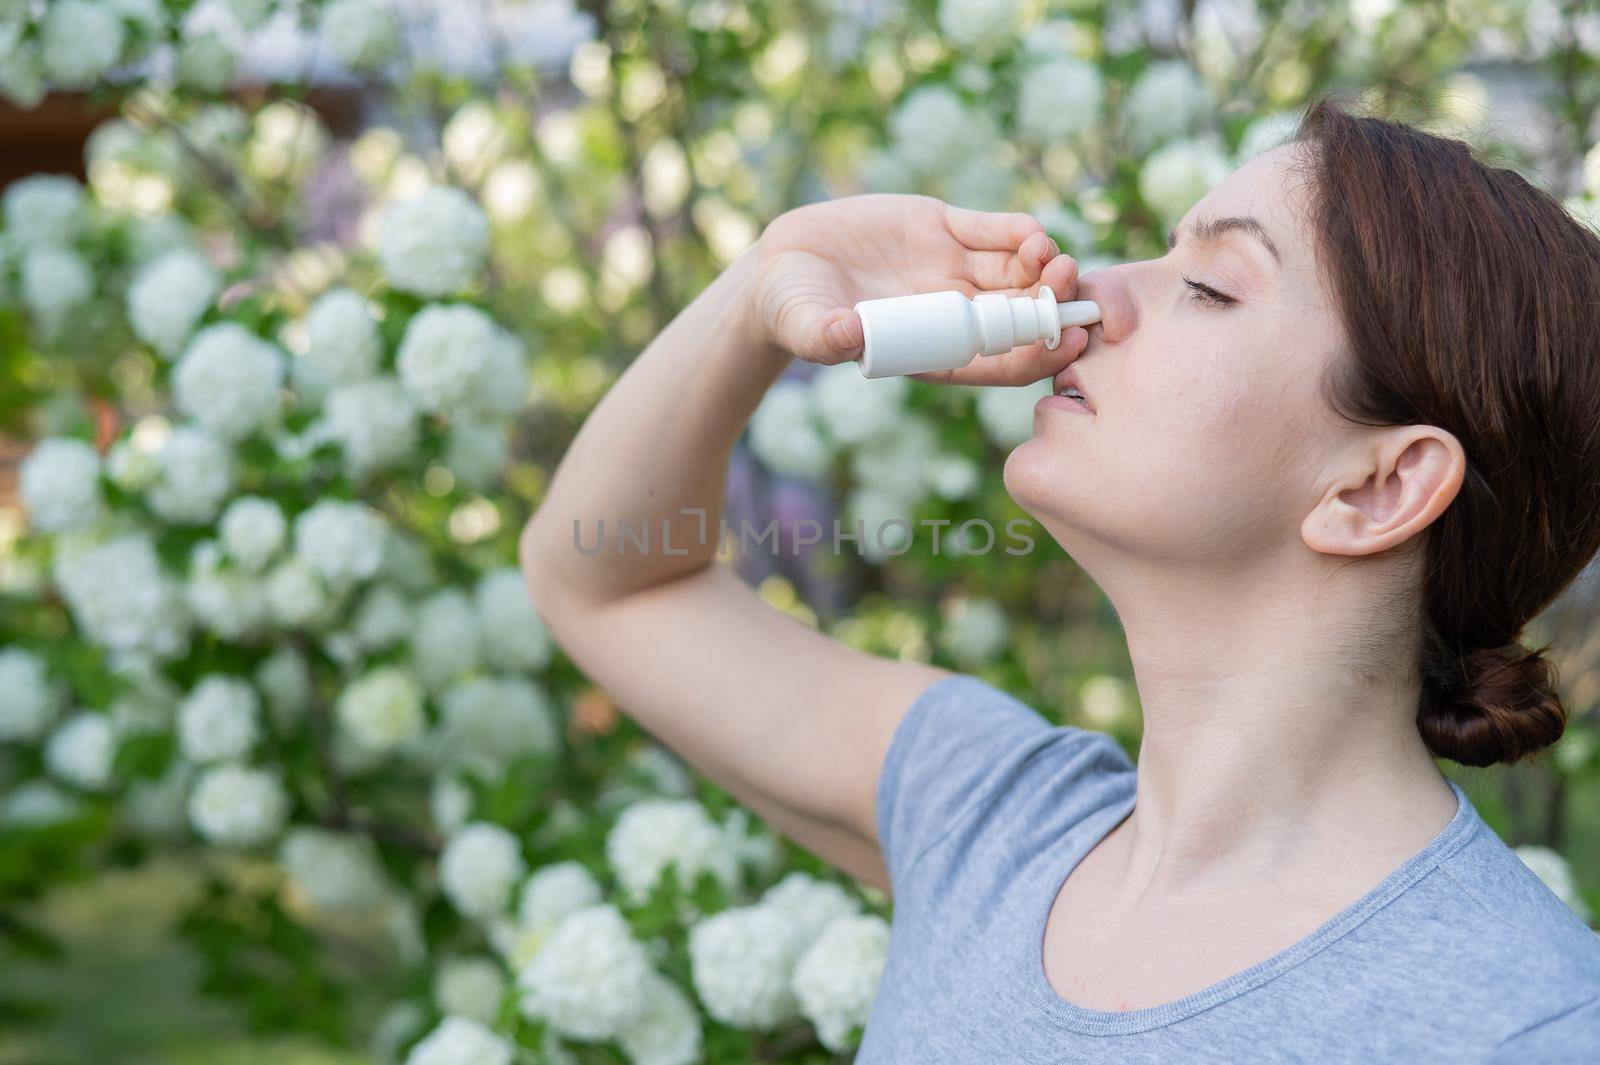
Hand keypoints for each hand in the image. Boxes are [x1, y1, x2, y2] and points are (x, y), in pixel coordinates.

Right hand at [747, 193, 1088, 385]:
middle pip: (1024, 313)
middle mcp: (954, 312)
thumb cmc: (795, 311)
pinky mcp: (941, 228)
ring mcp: (952, 269)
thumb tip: (846, 336)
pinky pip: (992, 230)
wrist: (782, 265)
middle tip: (1067, 283)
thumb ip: (825, 336)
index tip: (1068, 340)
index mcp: (936, 350)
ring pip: (1017, 270)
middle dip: (1054, 301)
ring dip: (1045, 265)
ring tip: (1051, 255)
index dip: (1042, 353)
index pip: (1004, 362)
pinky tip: (1031, 232)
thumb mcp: (805, 327)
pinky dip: (1017, 231)